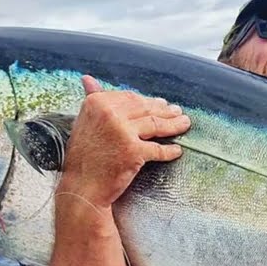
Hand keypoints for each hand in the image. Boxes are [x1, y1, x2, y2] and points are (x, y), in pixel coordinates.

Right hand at [61, 75, 188, 207]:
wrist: (82, 187)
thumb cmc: (83, 157)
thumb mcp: (84, 122)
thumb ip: (92, 99)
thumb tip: (88, 78)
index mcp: (97, 103)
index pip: (130, 97)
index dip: (147, 101)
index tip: (160, 103)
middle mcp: (109, 113)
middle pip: (145, 108)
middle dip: (165, 110)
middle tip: (178, 112)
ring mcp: (122, 132)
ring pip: (156, 124)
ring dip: (174, 124)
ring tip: (185, 124)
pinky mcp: (133, 151)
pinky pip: (158, 149)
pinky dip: (170, 151)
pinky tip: (177, 151)